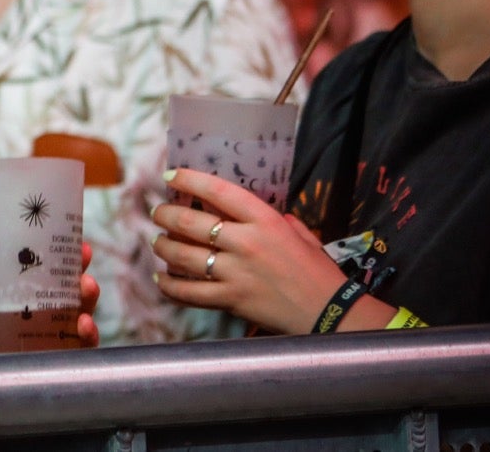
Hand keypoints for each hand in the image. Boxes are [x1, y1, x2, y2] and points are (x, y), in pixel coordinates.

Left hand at [0, 241, 101, 354]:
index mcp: (17, 302)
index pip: (40, 273)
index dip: (57, 254)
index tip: (70, 238)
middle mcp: (41, 319)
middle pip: (67, 289)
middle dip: (79, 268)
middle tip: (84, 254)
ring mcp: (54, 342)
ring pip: (80, 314)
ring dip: (87, 298)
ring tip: (87, 286)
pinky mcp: (62, 366)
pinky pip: (82, 350)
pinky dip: (87, 336)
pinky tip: (84, 326)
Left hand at [151, 168, 347, 335]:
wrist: (331, 313)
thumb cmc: (318, 272)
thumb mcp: (300, 234)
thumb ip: (275, 219)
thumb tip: (248, 211)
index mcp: (264, 221)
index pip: (218, 191)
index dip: (189, 179)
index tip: (170, 175)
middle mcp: (245, 243)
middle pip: (190, 223)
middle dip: (166, 215)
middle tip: (158, 213)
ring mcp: (235, 273)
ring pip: (183, 255)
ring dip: (164, 247)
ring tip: (158, 242)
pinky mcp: (230, 300)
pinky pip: (189, 292)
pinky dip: (170, 285)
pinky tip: (161, 278)